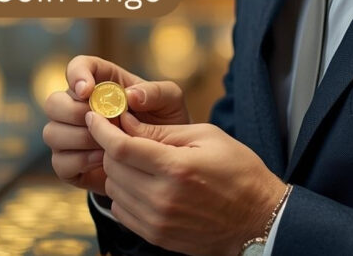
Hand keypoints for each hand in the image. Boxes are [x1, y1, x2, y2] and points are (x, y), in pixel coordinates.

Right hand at [43, 55, 189, 195]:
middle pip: (53, 102)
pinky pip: (59, 162)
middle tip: (101, 122)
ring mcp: (69, 135)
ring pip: (52, 132)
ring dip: (79, 139)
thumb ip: (155, 92)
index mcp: (101, 82)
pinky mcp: (69, 163)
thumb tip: (130, 96)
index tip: (87, 91)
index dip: (77, 76)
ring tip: (108, 145)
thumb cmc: (164, 124)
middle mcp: (78, 106)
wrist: (161, 162)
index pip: (77, 67)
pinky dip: (80, 162)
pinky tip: (104, 161)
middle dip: (72, 113)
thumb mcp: (170, 102)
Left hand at [86, 111, 286, 254]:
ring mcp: (158, 221)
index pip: (121, 147)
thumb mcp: (206, 137)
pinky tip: (142, 183)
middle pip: (112, 167)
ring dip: (117, 171)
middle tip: (123, 135)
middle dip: (111, 146)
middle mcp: (163, 198)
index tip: (93, 116)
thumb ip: (162, 132)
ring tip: (138, 161)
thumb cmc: (238, 171)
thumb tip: (125, 122)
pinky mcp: (157, 236)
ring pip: (113, 189)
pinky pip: (122, 211)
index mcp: (176, 168)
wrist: (258, 219)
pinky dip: (124, 194)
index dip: (101, 129)